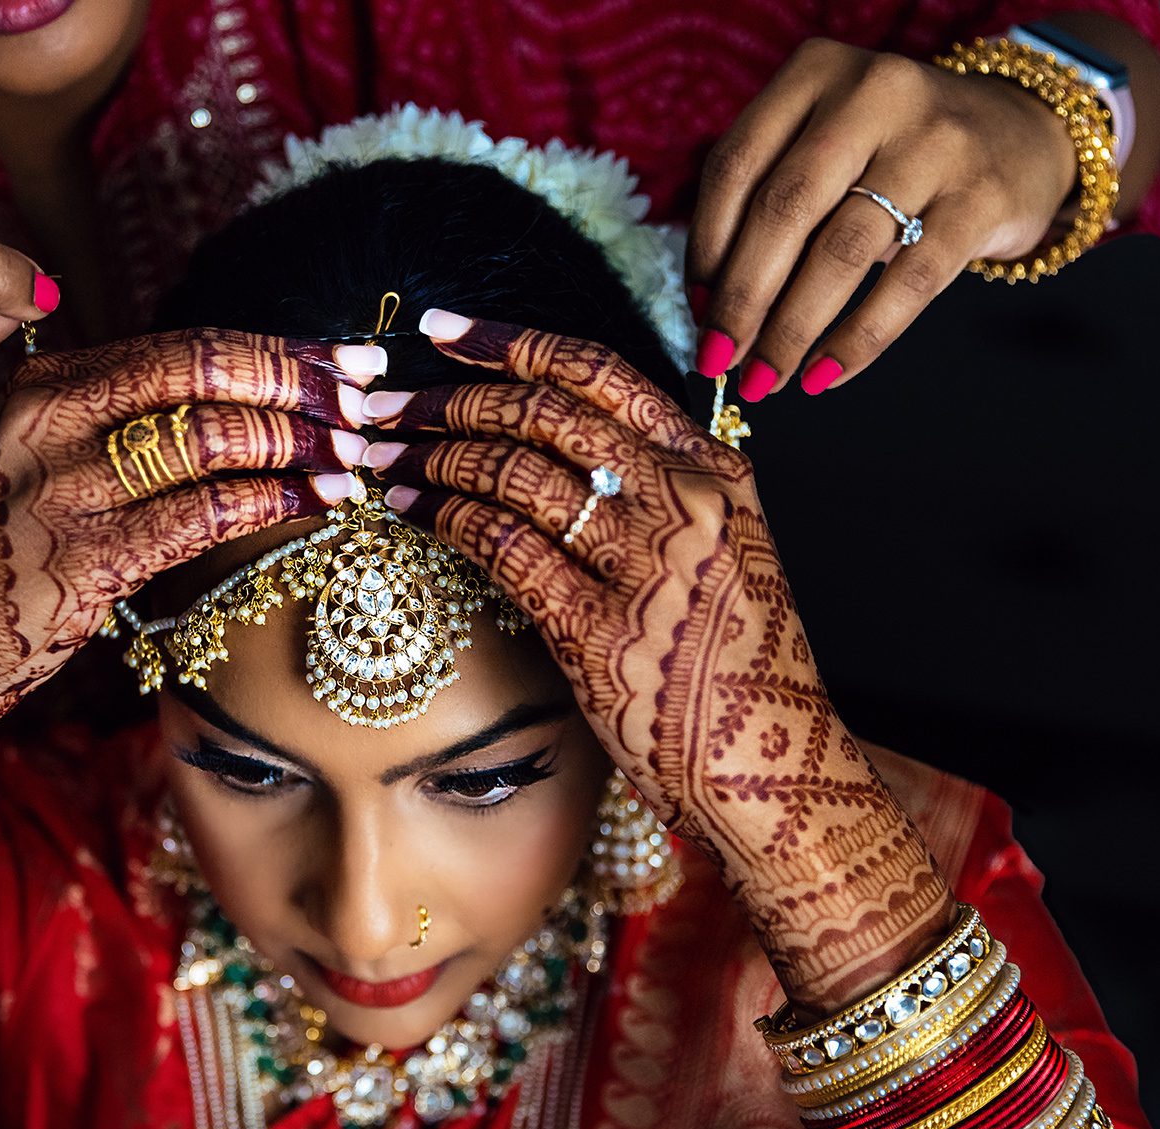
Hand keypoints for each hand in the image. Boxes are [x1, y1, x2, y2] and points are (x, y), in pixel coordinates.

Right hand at [0, 328, 377, 859]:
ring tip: (358, 456)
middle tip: (369, 394)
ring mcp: (64, 488)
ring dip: (302, 442)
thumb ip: (108, 429)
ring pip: (213, 436)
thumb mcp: (29, 467)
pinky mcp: (84, 558)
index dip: (274, 350)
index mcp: (43, 387)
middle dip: (302, 379)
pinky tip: (321, 502)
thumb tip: (228, 408)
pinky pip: (205, 513)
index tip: (340, 357)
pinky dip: (277, 500)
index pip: (181, 346)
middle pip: (204, 371)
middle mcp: (50, 421)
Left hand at [369, 312, 948, 1005]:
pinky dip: (444, 516)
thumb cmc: (737, 669)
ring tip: (381, 458)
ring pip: (517, 472)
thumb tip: (566, 444)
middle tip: (386, 403)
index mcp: (714, 473)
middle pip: (546, 414)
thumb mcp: (724, 556)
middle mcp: (685, 504)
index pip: (601, 375)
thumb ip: (664, 492)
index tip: (440, 330)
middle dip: (450, 398)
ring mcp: (645, 565)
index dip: (510, 343)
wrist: (778, 767)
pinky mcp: (602, 630)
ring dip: (432, 455)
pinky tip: (409, 511)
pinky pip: (503, 547)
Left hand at [688, 37, 1078, 396]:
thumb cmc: (891, 154)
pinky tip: (824, 375)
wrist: (1020, 133)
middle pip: (784, 209)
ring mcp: (935, 142)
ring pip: (842, 251)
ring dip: (792, 329)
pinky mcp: (981, 197)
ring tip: (765, 379)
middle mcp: (874, 93)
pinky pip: (909, 283)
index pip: (735, 167)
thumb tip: (712, 310)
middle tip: (719, 359)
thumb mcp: (827, 146)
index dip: (707, 249)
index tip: (697, 312)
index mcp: (815, 72)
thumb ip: (770, 201)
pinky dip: (858, 339)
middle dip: (742, 299)